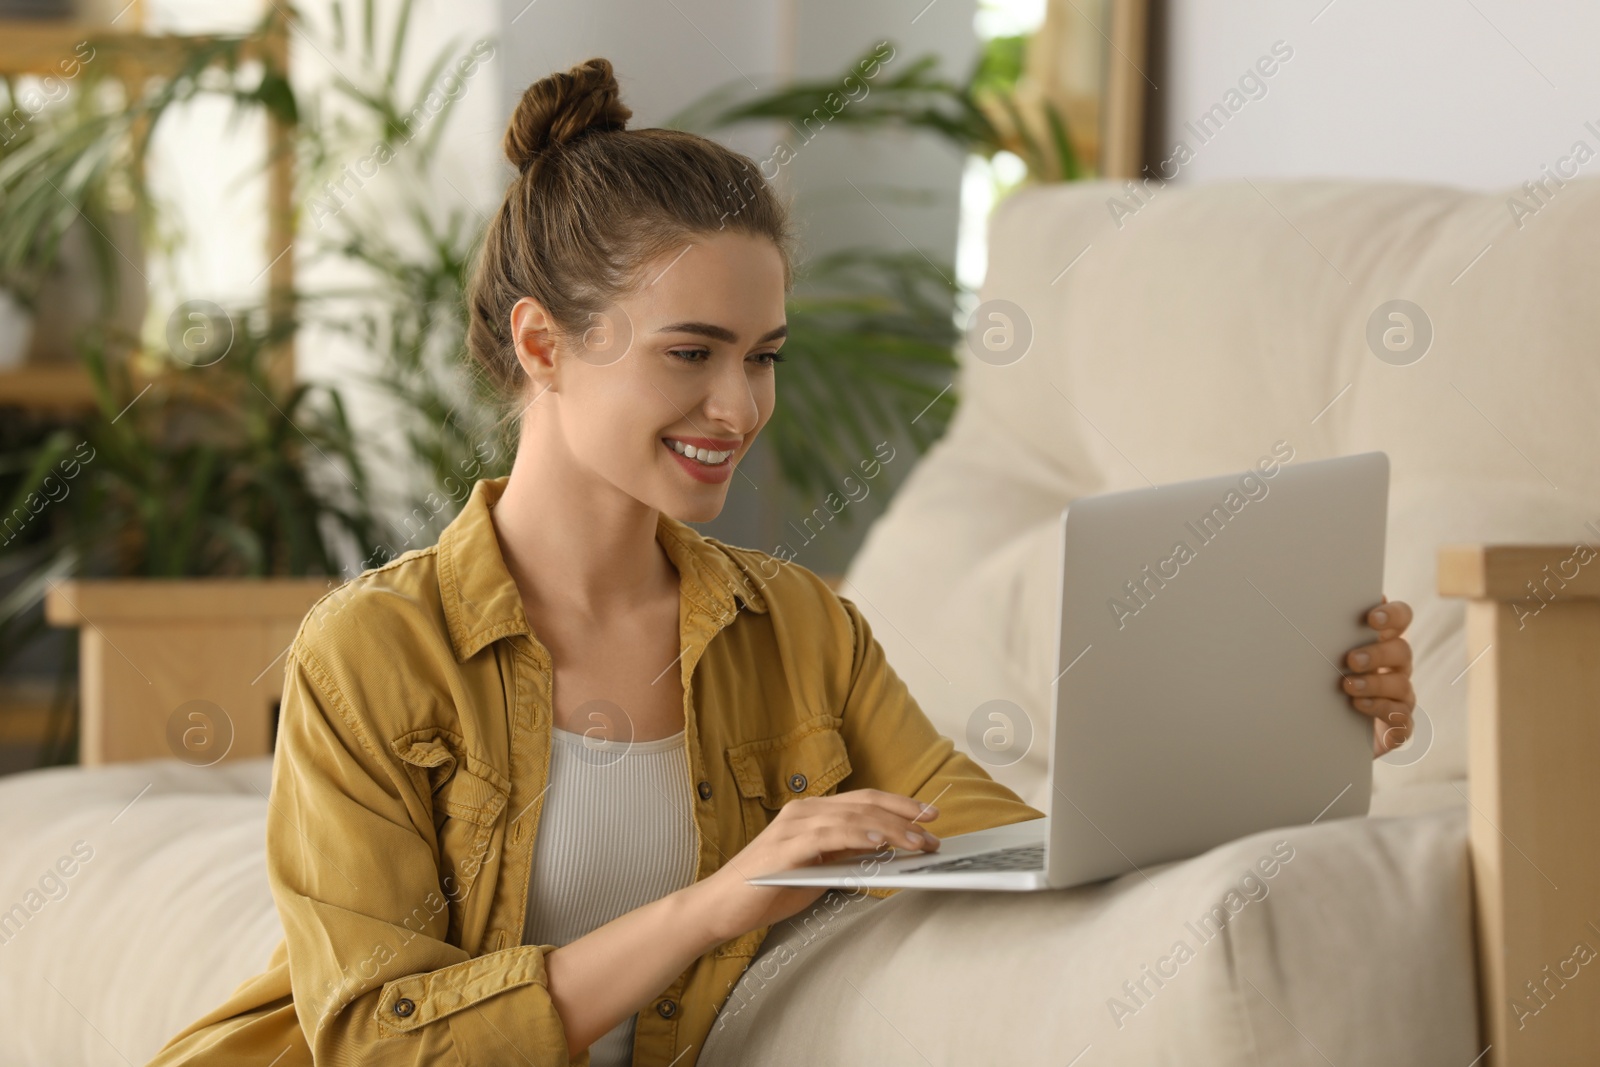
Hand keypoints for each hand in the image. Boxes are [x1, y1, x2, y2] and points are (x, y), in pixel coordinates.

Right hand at [689, 789, 940, 943]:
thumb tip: (887, 851)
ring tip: (918, 841)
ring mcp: (794, 826)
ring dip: (891, 829)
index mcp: (812, 812)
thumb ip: (846, 855)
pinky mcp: (786, 847)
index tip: (929, 816)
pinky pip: (830, 836)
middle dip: (904, 815)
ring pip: (853, 817)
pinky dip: (858, 836)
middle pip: (864, 803)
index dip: (899, 805)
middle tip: (934, 828)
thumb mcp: (817, 869)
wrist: (722, 906)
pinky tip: (880, 843)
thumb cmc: (768, 889)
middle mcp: (804, 811)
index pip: (864, 801)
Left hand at [1342, 597, 1416, 757]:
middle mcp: (1396, 666)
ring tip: (1348, 686)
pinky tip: (1360, 705)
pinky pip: (1401, 715)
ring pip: (1401, 684)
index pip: (1401, 618)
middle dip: (1378, 653)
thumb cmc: (1328, 684)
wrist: (1331, 732)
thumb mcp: (1327, 658)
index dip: (1393, 615)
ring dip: (1375, 683)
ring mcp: (1401, 695)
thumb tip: (1306, 612)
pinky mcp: (1399, 723)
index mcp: (1383, 642)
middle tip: (1351, 659)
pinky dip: (1381, 708)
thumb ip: (1329, 636)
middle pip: (1402, 650)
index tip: (1372, 618)